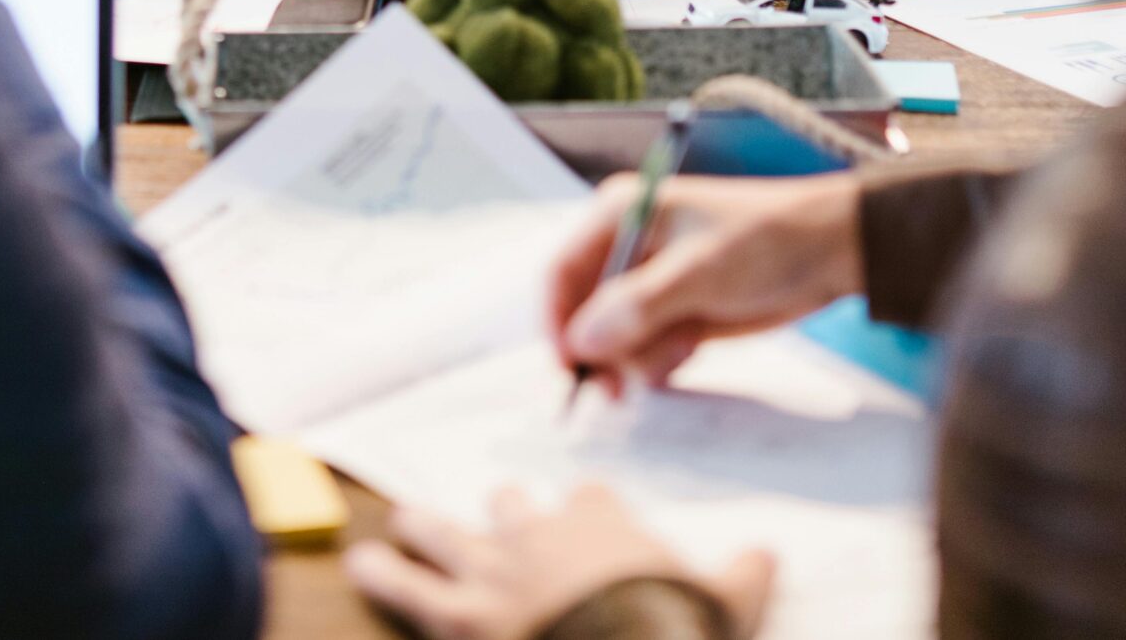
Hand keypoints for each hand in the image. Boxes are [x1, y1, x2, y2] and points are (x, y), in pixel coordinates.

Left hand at [345, 484, 772, 639]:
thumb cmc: (678, 628)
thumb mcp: (730, 601)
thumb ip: (743, 574)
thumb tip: (766, 554)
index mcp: (601, 523)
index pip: (589, 498)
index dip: (587, 510)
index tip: (589, 515)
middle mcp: (539, 534)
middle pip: (510, 505)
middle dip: (502, 509)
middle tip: (497, 509)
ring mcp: (493, 573)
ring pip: (446, 534)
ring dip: (423, 527)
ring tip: (403, 520)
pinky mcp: (459, 617)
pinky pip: (408, 589)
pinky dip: (382, 576)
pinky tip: (359, 564)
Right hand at [550, 174, 862, 396]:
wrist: (829, 253)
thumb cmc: (763, 243)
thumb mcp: (697, 273)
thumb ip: (635, 307)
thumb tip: (581, 342)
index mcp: (618, 215)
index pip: (562, 272)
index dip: (557, 321)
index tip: (571, 367)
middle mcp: (625, 248)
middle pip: (583, 314)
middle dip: (607, 349)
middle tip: (627, 384)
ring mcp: (649, 285)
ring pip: (614, 341)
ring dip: (643, 355)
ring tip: (686, 343)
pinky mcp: (673, 313)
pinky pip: (644, 351)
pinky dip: (663, 360)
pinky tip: (694, 346)